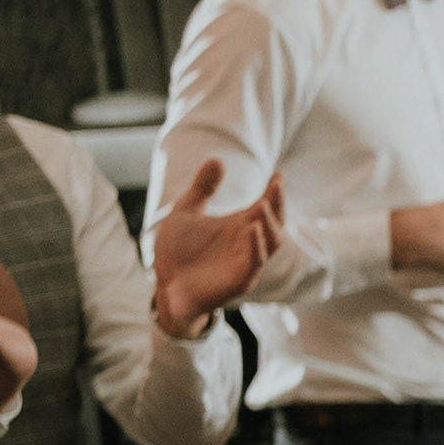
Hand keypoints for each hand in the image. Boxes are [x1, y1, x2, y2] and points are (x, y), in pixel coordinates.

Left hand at [147, 155, 283, 334]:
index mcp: (240, 226)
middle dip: (278, 203)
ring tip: (262, 204)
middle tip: (276, 184)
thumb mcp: (186, 212)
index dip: (274, 192)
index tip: (278, 174)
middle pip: (275, 222)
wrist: (165, 285)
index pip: (266, 206)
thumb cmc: (178, 251)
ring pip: (271, 243)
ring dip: (270, 224)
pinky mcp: (240, 280)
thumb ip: (202, 188)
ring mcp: (246, 262)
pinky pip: (254, 263)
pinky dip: (256, 247)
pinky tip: (252, 230)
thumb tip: (218, 159)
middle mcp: (248, 243)